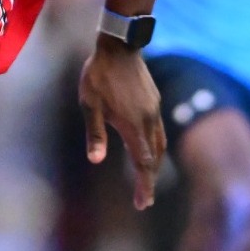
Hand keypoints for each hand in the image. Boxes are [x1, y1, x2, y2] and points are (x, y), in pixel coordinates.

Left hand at [79, 38, 165, 209]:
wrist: (120, 46)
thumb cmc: (99, 75)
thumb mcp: (90, 104)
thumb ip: (95, 133)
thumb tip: (96, 160)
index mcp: (132, 124)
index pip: (143, 163)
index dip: (143, 186)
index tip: (142, 204)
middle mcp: (148, 121)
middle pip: (154, 158)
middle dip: (150, 181)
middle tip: (144, 200)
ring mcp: (154, 111)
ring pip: (160, 145)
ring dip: (155, 165)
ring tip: (147, 178)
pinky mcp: (155, 102)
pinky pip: (159, 131)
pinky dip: (156, 148)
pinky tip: (148, 149)